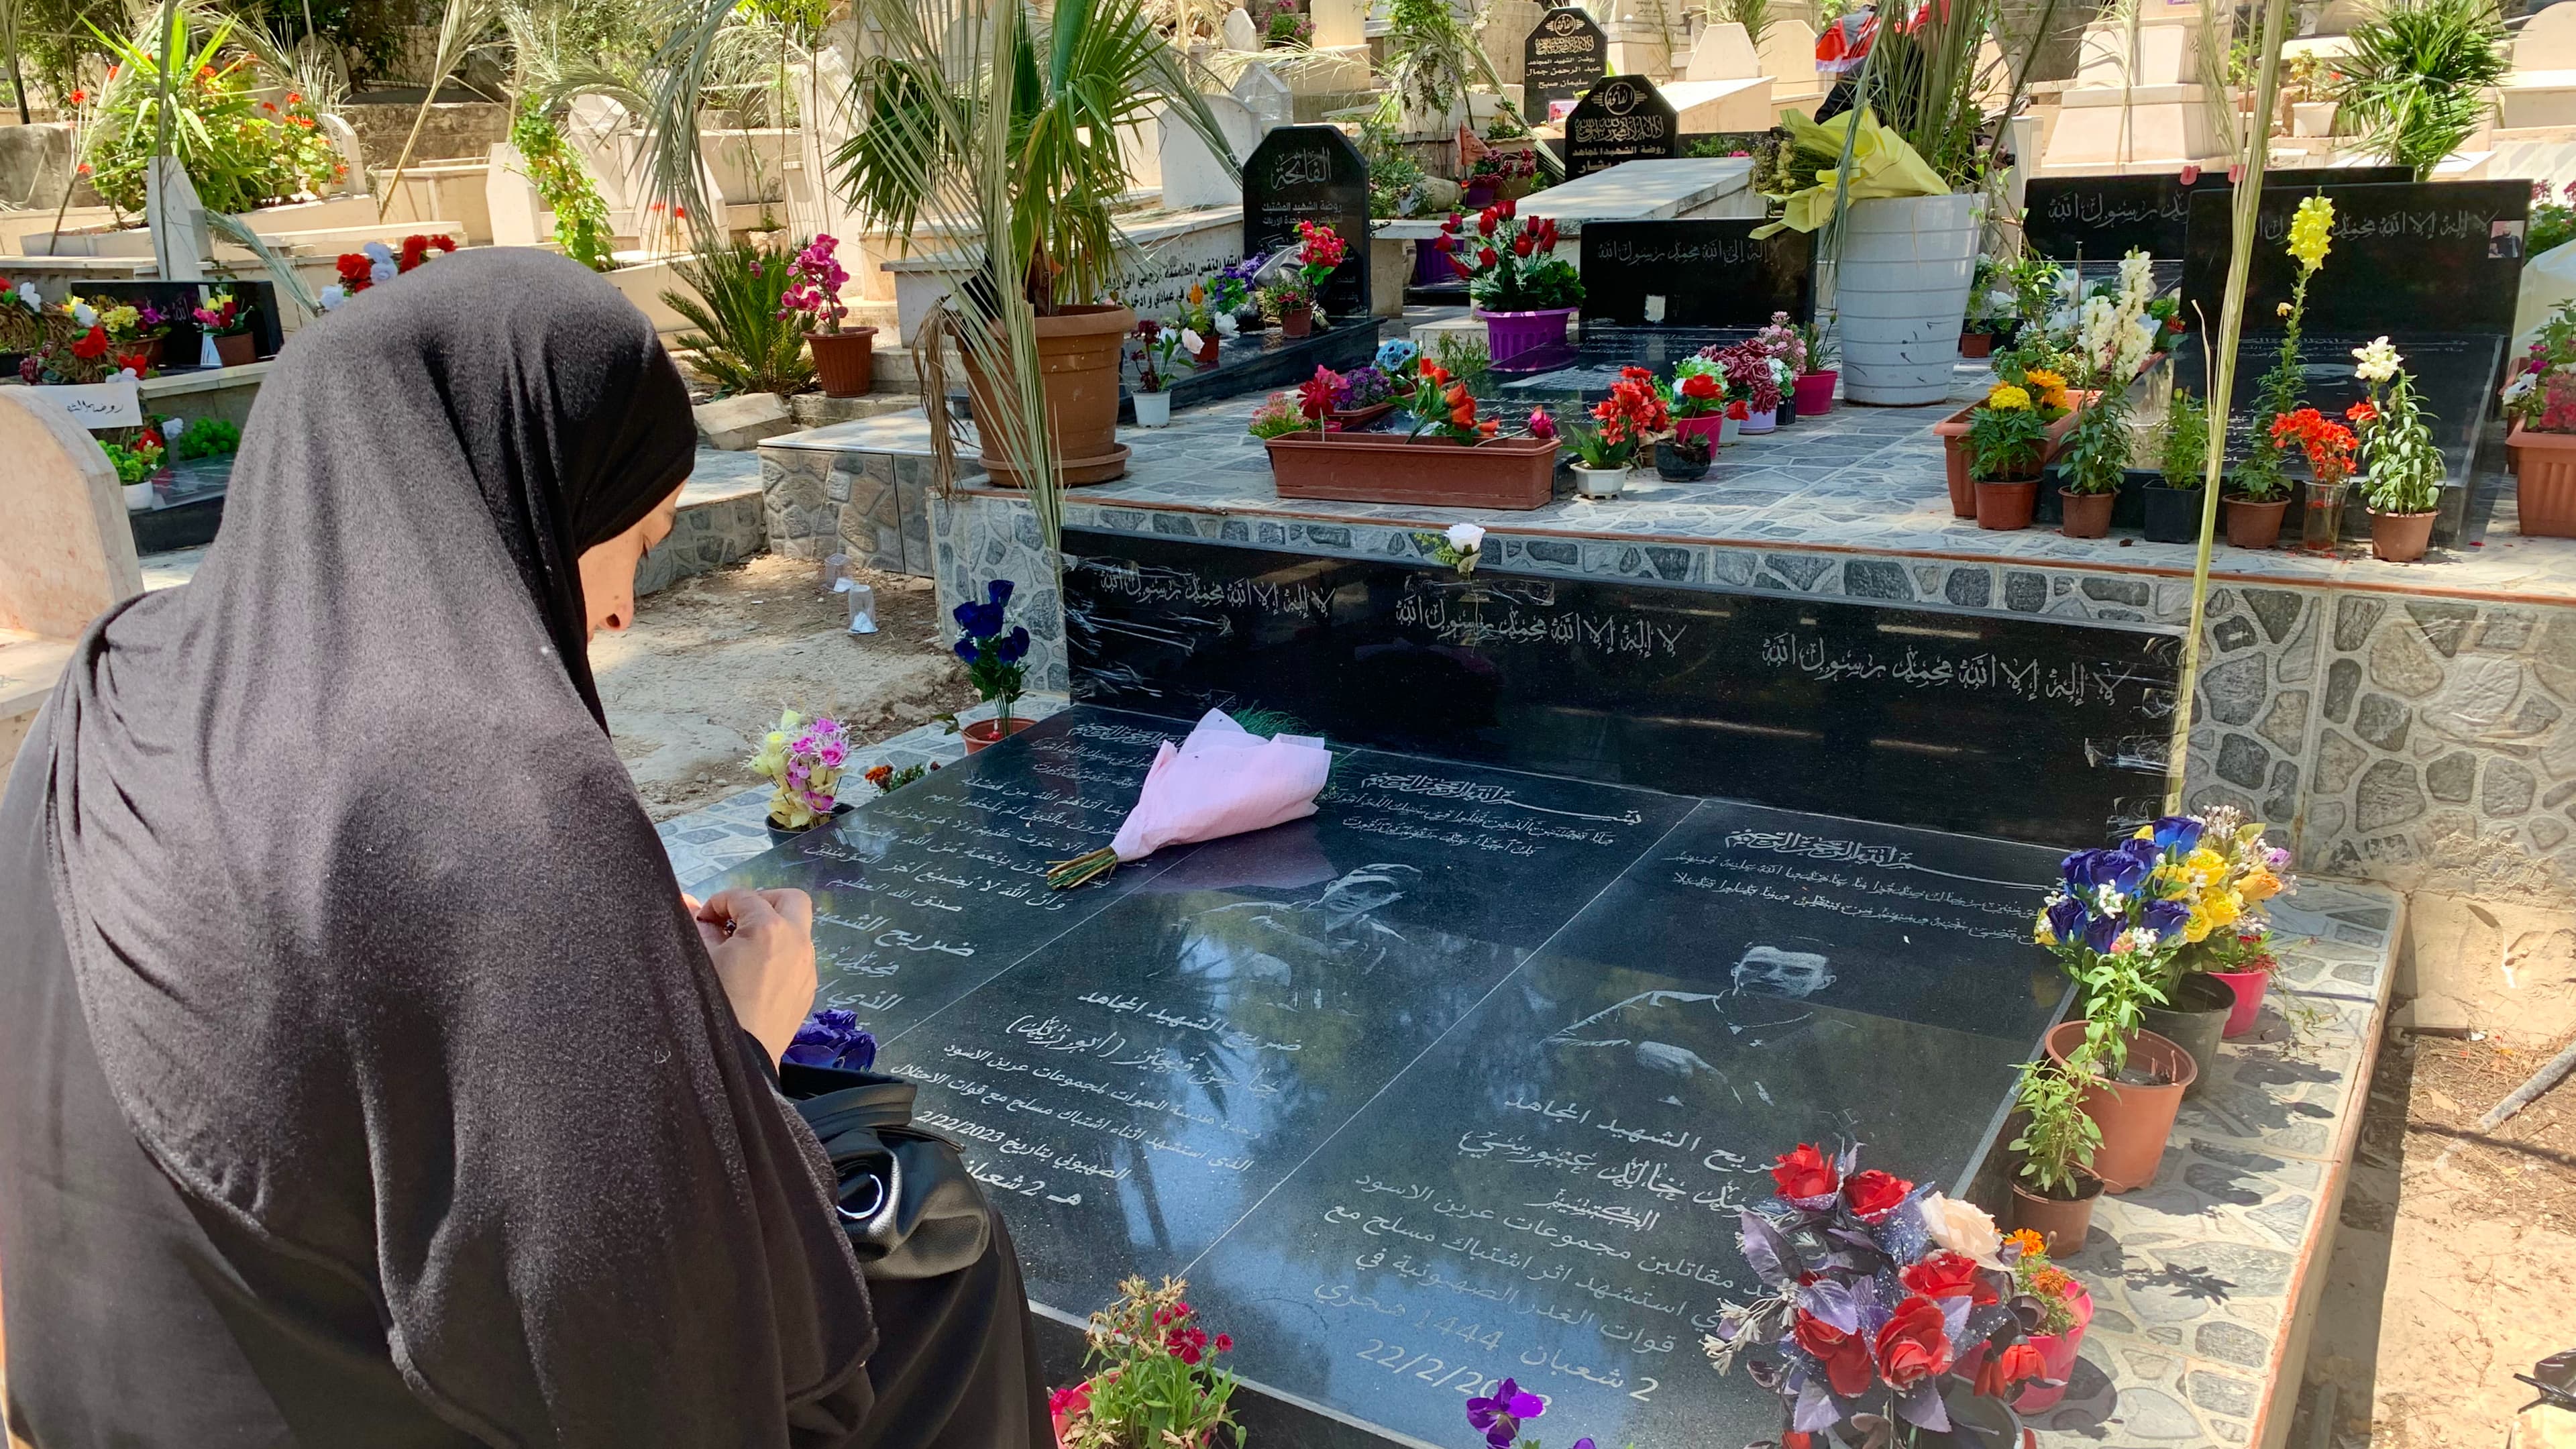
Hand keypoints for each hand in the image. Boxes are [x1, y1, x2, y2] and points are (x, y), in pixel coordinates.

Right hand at [691, 888, 816, 1063]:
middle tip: (735, 920)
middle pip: (790, 899)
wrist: (738, 1057)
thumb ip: (696, 926)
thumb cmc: (713, 1004)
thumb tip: (686, 902)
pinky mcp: (808, 989)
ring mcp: (807, 966)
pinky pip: (799, 957)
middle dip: (761, 902)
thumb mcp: (699, 960)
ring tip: (742, 948)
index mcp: (769, 929)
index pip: (743, 897)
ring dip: (774, 928)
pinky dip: (780, 953)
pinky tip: (756, 973)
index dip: (717, 903)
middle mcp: (797, 942)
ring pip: (799, 929)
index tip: (702, 920)